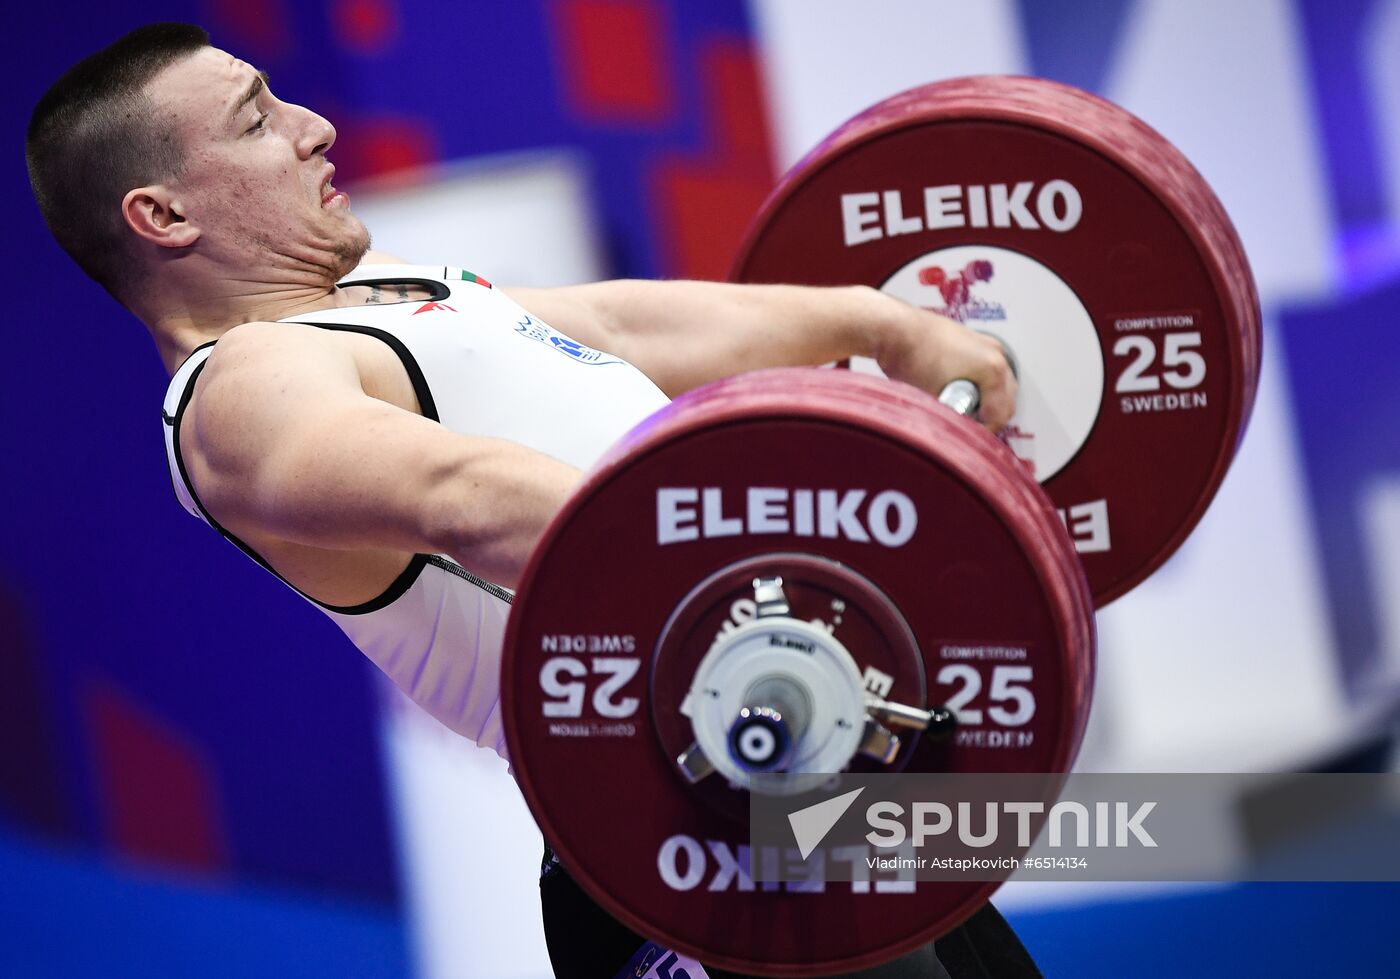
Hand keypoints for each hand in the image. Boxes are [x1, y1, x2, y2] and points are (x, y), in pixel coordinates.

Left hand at [872, 293, 1017, 430]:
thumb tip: (962, 433)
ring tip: (963, 410)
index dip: (983, 431)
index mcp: (993, 370)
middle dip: (989, 416)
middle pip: (1007, 400)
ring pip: (1000, 384)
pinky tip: (959, 391)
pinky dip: (980, 385)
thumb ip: (957, 419)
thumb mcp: (936, 401)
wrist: (895, 329)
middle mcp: (996, 354)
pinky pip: (988, 371)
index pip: (1000, 415)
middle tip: (968, 427)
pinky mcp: (975, 341)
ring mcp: (987, 345)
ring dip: (987, 400)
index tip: (968, 437)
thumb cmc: (911, 358)